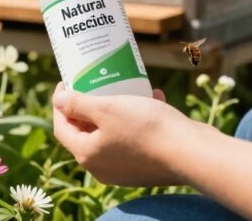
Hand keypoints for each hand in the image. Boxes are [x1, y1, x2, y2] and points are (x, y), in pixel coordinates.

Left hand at [51, 83, 197, 186]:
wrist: (193, 153)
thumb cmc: (146, 128)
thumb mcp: (106, 108)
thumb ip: (78, 105)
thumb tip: (58, 102)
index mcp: (87, 155)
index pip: (61, 128)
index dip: (60, 103)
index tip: (67, 82)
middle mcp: (103, 168)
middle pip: (86, 132)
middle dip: (89, 105)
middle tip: (93, 82)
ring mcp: (126, 169)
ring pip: (112, 133)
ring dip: (116, 109)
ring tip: (123, 87)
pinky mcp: (147, 166)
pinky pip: (134, 138)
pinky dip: (138, 118)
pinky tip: (151, 97)